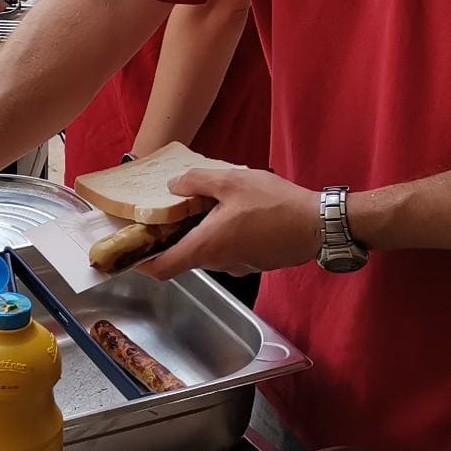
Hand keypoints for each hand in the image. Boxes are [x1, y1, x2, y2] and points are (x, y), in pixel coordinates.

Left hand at [137, 166, 321, 279]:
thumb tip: (173, 185)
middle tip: (172, 211)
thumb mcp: (231, 181)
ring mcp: (238, 265)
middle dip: (176, 236)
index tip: (132, 252)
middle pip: (185, 256)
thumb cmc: (275, 204)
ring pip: (209, 251)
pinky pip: (229, 251)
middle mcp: (219, 262)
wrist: (318, 224)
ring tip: (208, 204)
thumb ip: (196, 182)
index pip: (163, 268)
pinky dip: (223, 235)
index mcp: (206, 246)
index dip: (143, 263)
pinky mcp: (255, 262)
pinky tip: (234, 213)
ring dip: (203, 233)